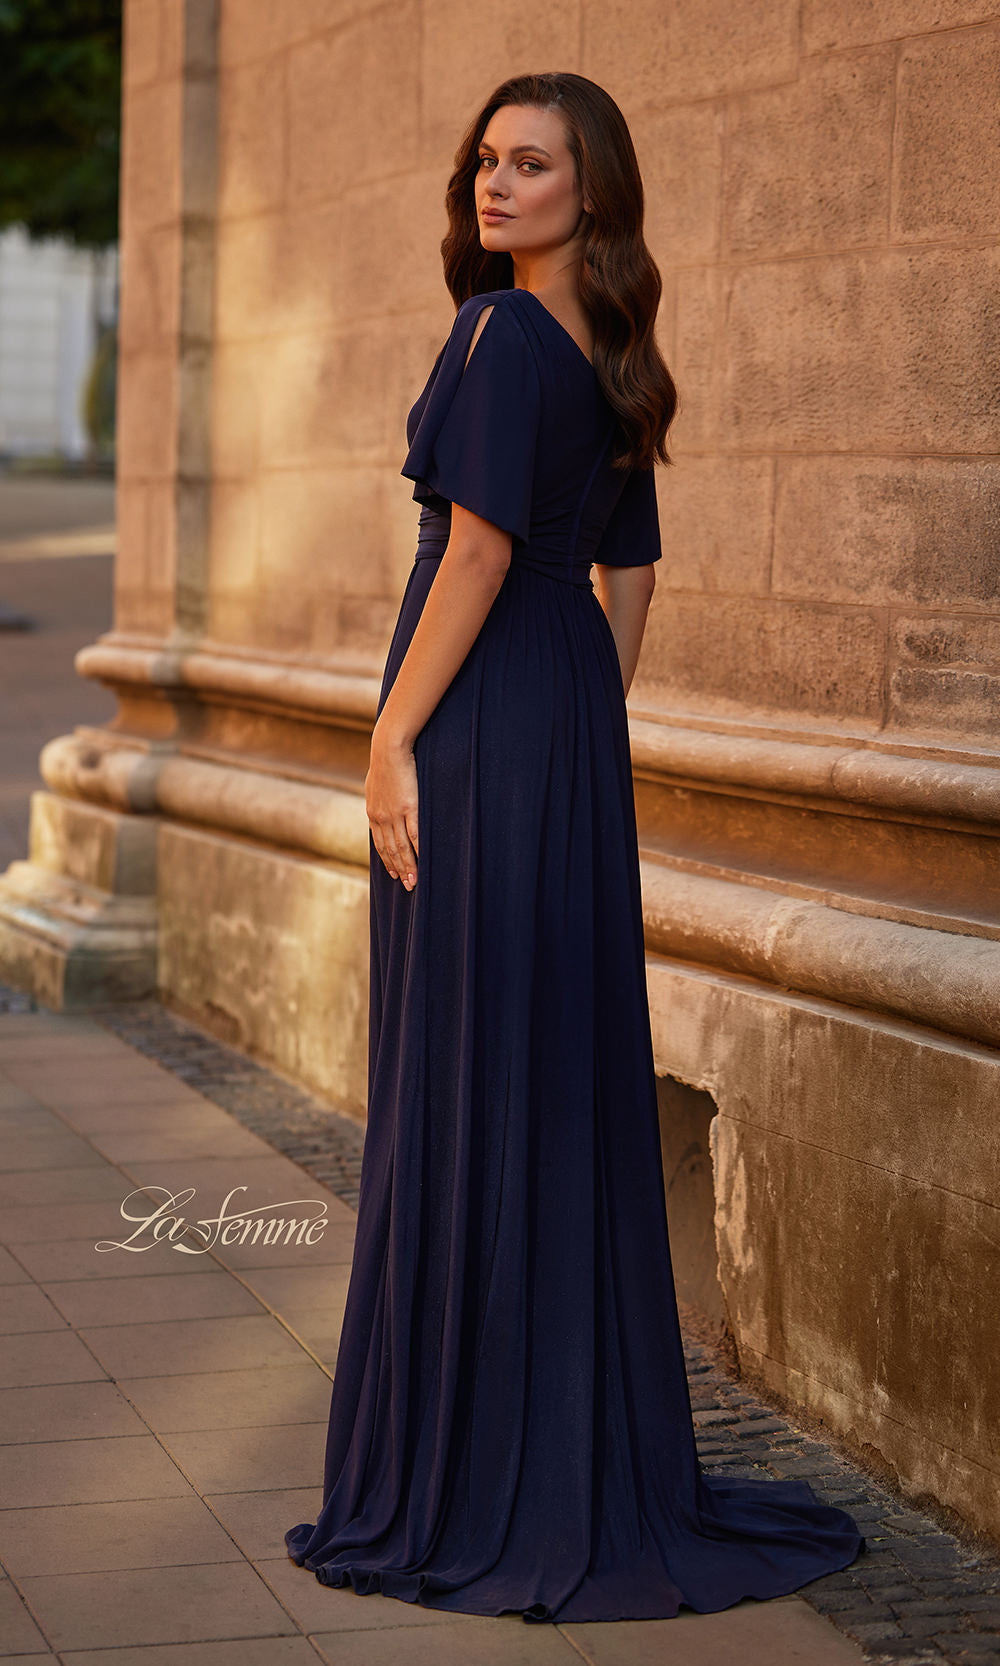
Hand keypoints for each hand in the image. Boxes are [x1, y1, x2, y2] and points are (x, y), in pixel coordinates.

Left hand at [365, 721, 418, 890]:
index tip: (392, 873)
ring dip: (408, 866)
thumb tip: (378, 799)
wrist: (388, 749)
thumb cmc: (384, 761)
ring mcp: (395, 814)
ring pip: (402, 847)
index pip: (380, 843)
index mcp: (373, 813)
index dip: (387, 860)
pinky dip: (419, 850)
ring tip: (414, 881)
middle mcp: (381, 818)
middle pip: (391, 850)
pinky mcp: (409, 808)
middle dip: (398, 869)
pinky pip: (415, 834)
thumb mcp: (375, 783)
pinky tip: (424, 861)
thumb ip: (378, 796)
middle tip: (407, 886)